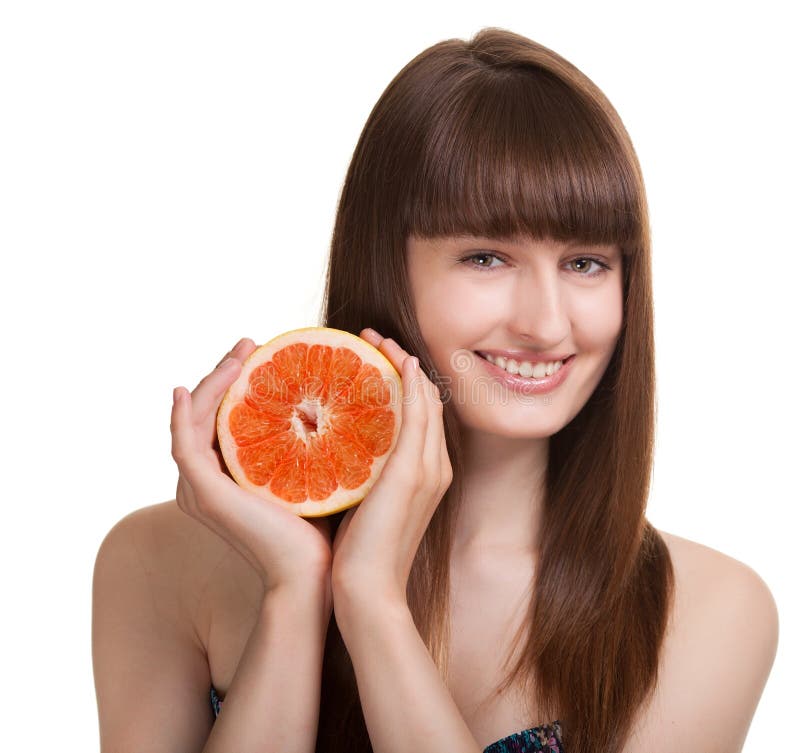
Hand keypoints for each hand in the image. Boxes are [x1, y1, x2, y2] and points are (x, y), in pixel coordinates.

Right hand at [170, 337, 332, 596]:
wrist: (312, 574)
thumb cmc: (319, 529)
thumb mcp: (312, 473)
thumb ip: (310, 443)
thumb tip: (330, 406)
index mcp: (229, 477)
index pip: (223, 417)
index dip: (235, 381)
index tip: (262, 352)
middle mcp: (207, 481)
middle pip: (205, 413)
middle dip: (223, 373)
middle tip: (249, 342)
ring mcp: (200, 488)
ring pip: (192, 420)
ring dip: (209, 382)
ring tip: (236, 353)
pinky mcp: (203, 492)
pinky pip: (182, 443)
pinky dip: (181, 415)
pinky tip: (184, 389)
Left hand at [330, 329, 452, 607]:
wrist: (368, 592)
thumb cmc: (359, 554)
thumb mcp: (364, 505)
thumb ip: (363, 475)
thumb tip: (340, 450)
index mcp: (426, 475)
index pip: (420, 416)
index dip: (404, 381)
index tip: (375, 357)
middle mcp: (436, 467)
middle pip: (428, 401)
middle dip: (404, 364)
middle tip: (375, 337)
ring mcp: (429, 469)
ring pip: (426, 401)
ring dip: (405, 364)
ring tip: (378, 338)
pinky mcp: (413, 472)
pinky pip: (419, 415)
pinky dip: (413, 385)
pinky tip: (399, 362)